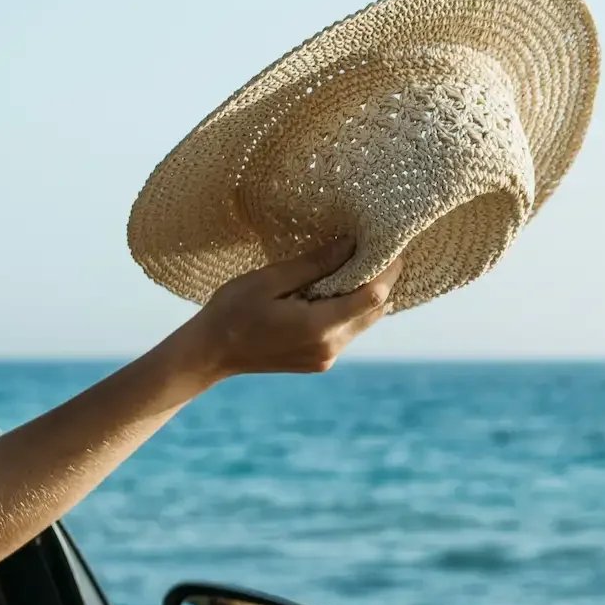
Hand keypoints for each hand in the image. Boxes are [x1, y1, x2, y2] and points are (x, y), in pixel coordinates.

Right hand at [173, 237, 400, 383]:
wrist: (211, 353)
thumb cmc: (232, 310)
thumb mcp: (270, 279)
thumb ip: (315, 264)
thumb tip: (351, 243)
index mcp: (319, 326)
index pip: (373, 297)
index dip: (388, 271)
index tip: (393, 246)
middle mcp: (329, 346)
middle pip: (376, 312)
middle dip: (383, 281)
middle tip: (381, 250)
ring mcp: (326, 358)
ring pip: (365, 323)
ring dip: (368, 296)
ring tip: (361, 265)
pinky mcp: (321, 361)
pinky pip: (349, 332)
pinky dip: (351, 310)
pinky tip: (339, 289)